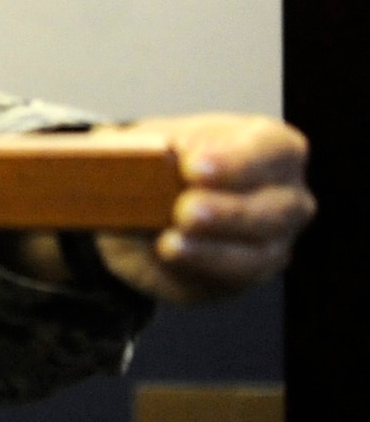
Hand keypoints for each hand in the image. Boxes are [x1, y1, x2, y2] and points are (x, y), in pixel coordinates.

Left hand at [91, 114, 313, 303]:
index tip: (194, 168)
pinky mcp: (249, 274)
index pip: (274, 151)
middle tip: (185, 209)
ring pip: (259, 251)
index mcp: (270, 147)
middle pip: (276, 207)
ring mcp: (275, 239)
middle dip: (228, 211)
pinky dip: (199, 266)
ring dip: (212, 248)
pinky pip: (232, 277)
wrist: (136, 205)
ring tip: (171, 241)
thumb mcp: (148, 143)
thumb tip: (136, 153)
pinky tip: (171, 254)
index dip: (238, 162)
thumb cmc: (161, 163)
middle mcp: (285, 195)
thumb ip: (149, 147)